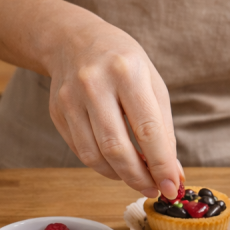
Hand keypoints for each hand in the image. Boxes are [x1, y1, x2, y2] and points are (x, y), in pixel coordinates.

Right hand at [45, 22, 182, 198]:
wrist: (74, 40)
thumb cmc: (122, 63)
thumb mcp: (151, 83)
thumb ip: (163, 128)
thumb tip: (172, 171)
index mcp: (127, 72)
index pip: (147, 129)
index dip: (161, 164)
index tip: (172, 186)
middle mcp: (95, 84)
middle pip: (117, 148)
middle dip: (139, 177)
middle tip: (154, 189)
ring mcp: (71, 99)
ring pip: (95, 156)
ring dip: (120, 176)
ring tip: (138, 179)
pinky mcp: (57, 112)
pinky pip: (81, 152)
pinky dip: (103, 166)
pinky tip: (117, 166)